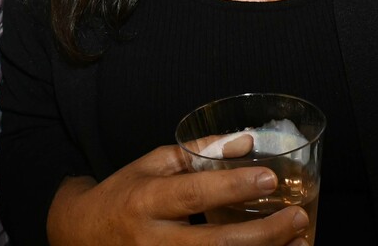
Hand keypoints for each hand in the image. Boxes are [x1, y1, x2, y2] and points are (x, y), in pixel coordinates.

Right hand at [46, 145, 310, 245]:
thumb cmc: (123, 195)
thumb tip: (246, 141)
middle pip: (214, 243)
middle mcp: (152, 240)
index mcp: (146, 200)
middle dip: (262, 233)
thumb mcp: (152, 165)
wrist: (80, 237)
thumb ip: (198, 153)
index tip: (269, 176)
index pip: (194, 193)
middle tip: (297, 217)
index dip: (232, 186)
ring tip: (297, 240)